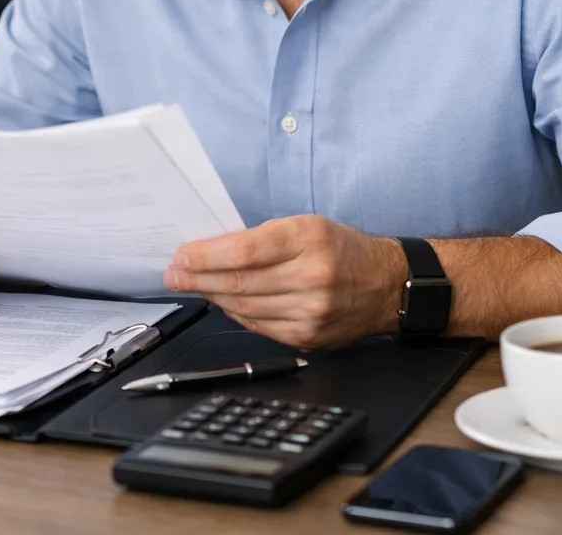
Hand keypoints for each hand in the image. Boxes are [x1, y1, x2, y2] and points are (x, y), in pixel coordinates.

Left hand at [163, 215, 406, 348]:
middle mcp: (311, 276)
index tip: (181, 256)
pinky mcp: (308, 337)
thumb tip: (212, 251)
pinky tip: (224, 302)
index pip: (244, 251)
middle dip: (197, 278)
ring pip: (244, 307)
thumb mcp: (306, 226)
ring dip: (212, 297)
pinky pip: (258, 326)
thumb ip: (262, 238)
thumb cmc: (342, 249)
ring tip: (194, 286)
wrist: (387, 285)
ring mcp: (311, 311)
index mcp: (309, 238)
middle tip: (174, 274)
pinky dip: (236, 314)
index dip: (205, 256)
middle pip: (239, 282)